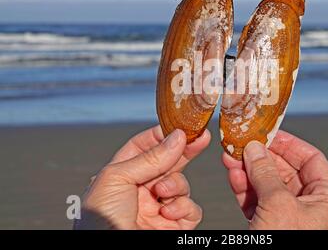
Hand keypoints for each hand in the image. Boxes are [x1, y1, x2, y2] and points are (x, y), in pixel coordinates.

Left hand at [74, 125, 209, 229]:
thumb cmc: (99, 220)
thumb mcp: (117, 178)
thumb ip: (150, 157)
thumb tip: (177, 137)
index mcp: (121, 175)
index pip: (144, 147)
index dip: (161, 135)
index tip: (179, 126)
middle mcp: (141, 190)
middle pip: (168, 162)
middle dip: (184, 150)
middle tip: (201, 137)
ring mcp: (158, 208)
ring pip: (182, 185)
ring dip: (175, 186)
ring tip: (161, 193)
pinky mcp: (173, 227)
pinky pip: (191, 210)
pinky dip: (183, 208)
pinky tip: (168, 213)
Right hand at [222, 130, 327, 229]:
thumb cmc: (287, 244)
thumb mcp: (278, 204)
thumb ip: (266, 173)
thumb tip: (255, 150)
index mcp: (326, 199)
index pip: (311, 159)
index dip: (290, 143)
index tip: (270, 133)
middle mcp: (309, 206)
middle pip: (285, 170)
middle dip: (261, 157)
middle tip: (244, 144)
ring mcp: (288, 216)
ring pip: (267, 183)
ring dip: (247, 170)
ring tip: (231, 157)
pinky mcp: (269, 225)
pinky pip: (256, 199)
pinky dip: (243, 187)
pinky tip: (233, 175)